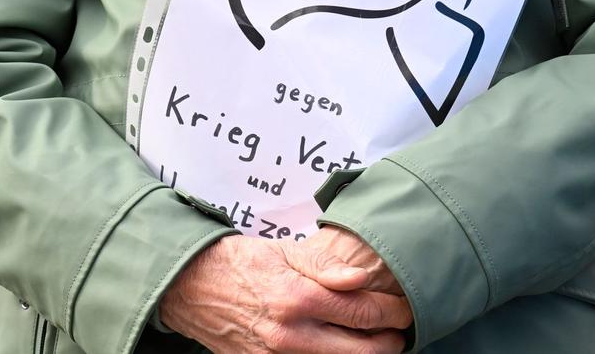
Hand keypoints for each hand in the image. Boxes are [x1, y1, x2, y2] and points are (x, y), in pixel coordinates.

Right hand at [160, 234, 410, 353]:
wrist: (191, 288)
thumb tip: (361, 278)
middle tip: (396, 327)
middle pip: (365, 352)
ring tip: (373, 339)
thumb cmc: (239, 264)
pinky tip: (341, 346)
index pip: (366, 312)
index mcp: (299, 298)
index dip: (395, 311)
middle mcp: (292, 335)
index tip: (403, 306)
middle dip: (390, 340)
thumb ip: (325, 265)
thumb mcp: (283, 251)